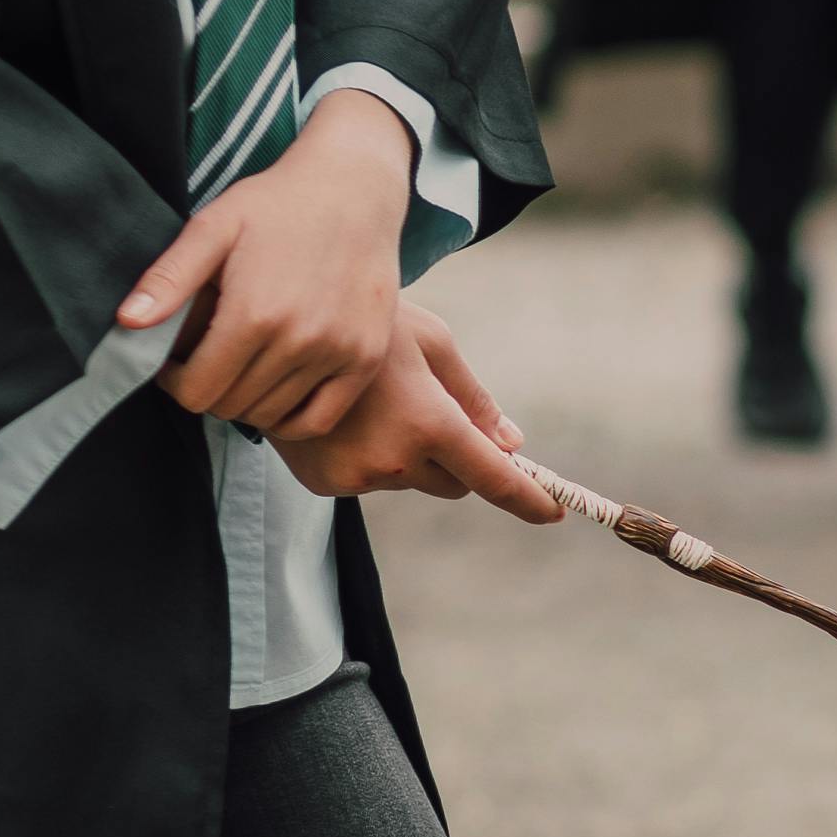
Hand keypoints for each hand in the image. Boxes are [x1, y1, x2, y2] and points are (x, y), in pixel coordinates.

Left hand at [120, 91, 411, 439]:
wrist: (354, 188)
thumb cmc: (277, 204)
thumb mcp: (214, 228)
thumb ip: (169, 278)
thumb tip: (128, 323)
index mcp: (254, 313)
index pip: (197, 391)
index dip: (175, 383)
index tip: (175, 364)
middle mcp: (299, 341)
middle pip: (231, 407)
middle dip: (207, 390)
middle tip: (207, 360)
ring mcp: (338, 352)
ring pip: (271, 416)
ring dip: (246, 401)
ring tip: (240, 367)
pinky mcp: (365, 358)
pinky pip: (319, 420)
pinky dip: (290, 419)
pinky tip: (275, 392)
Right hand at [275, 304, 566, 520]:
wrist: (282, 330)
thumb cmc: (371, 324)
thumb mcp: (433, 344)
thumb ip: (475, 400)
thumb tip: (511, 445)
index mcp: (430, 422)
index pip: (494, 478)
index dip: (528, 499)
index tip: (554, 512)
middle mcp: (395, 459)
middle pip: (454, 483)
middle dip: (457, 458)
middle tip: (430, 409)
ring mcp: (356, 477)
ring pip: (410, 480)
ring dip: (408, 454)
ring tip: (375, 403)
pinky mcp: (325, 484)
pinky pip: (370, 481)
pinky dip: (369, 457)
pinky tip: (347, 419)